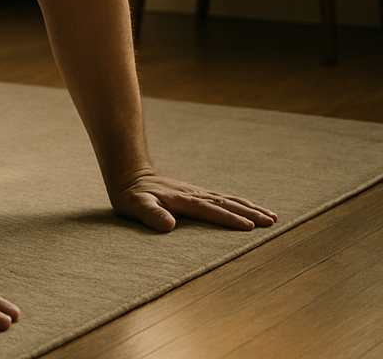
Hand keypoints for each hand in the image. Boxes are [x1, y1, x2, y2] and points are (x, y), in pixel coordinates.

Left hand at [111, 172, 277, 232]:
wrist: (130, 176)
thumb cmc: (132, 196)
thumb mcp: (135, 205)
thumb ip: (150, 214)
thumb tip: (168, 225)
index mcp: (183, 200)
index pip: (211, 210)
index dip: (230, 219)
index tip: (250, 227)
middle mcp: (194, 194)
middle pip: (226, 203)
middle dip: (250, 212)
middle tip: (273, 221)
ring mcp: (196, 193)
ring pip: (228, 200)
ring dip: (249, 207)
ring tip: (271, 217)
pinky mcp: (196, 194)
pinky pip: (222, 199)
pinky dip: (238, 203)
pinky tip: (248, 208)